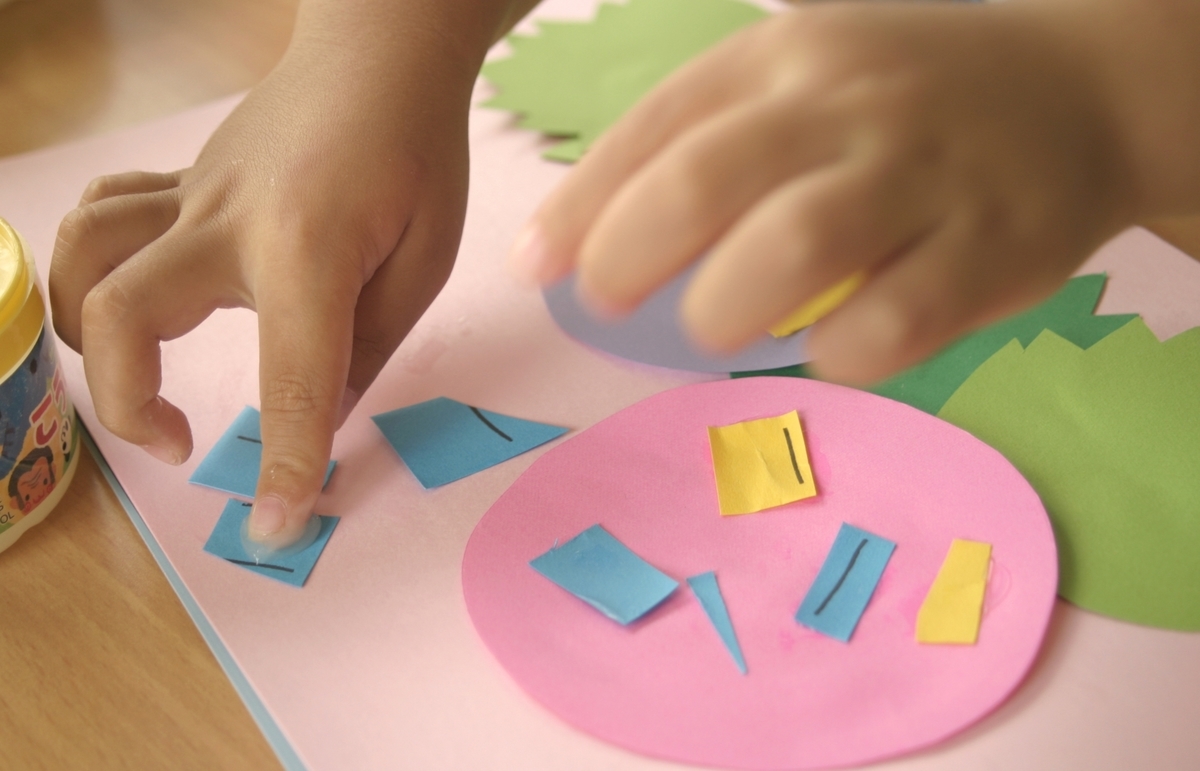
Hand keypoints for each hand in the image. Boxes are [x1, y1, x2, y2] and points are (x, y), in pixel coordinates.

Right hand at [50, 33, 473, 548]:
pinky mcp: (179, 184)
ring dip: (89, 336)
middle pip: (123, 315)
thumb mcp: (422, 264)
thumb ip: (363, 351)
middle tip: (184, 445)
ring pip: (83, 257)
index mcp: (308, 251)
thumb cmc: (416, 156)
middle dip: (132, 406)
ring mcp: (190, 196)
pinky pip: (103, 217)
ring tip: (142, 379)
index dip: (280, 465)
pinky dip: (92, 265)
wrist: (378, 55)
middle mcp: (226, 223)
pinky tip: (134, 297)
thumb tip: (316, 425)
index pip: (289, 380)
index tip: (273, 529)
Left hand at [511, 0, 1137, 383]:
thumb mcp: (804, 80)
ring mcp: (925, 175)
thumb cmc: (905, 100)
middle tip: (606, 303)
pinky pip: (892, 323)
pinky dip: (836, 355)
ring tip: (712, 330)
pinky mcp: (992, 251)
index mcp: (786, 58)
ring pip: (798, 246)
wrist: (1080, 91)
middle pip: (708, 182)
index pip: (657, 127)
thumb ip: (706, 143)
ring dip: (728, 307)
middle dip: (630, 255)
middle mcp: (848, 105)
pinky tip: (823, 351)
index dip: (580, 206)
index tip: (536, 267)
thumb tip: (585, 244)